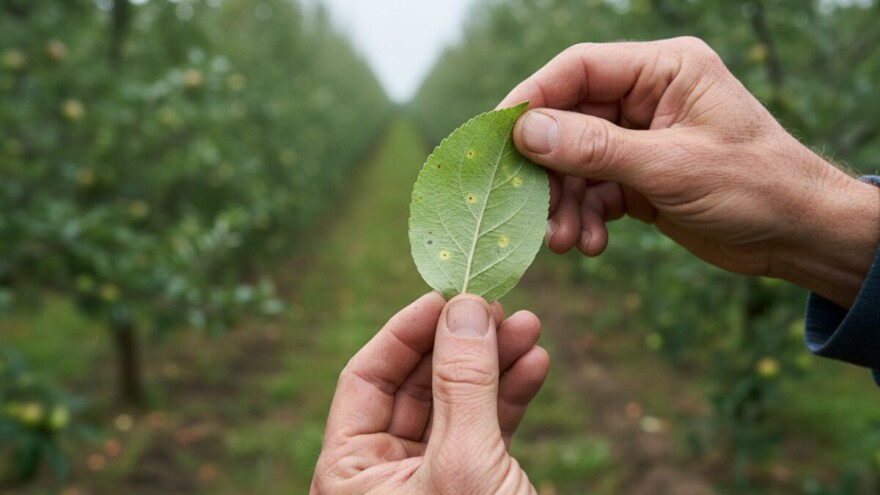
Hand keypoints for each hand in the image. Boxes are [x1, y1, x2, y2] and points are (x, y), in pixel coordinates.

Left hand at [311, 292, 548, 493]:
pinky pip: (485, 428)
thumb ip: (463, 384)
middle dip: (461, 342)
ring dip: (494, 363)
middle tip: (496, 305)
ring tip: (528, 326)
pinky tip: (535, 363)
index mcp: (350, 472)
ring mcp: (428, 478)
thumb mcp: (463, 462)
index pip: (365, 378)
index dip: (406, 331)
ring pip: (457, 402)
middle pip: (416, 384)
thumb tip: (466, 308)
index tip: (447, 295)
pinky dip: (509, 397)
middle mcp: (383, 471)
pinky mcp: (471, 484)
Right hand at [499, 37, 879, 307]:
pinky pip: (593, 191)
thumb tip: (527, 132)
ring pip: (576, 162)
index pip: (578, 70)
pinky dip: (586, 217)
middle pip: (569, 121)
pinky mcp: (639, 176)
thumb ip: (595, 149)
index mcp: (663, 70)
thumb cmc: (755, 186)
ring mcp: (640, 138)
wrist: (797, 236)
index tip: (498, 138)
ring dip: (565, 204)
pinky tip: (592, 244)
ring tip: (566, 241)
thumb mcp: (671, 167)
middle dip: (549, 171)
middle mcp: (646, 97)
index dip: (532, 100)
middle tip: (531, 209)